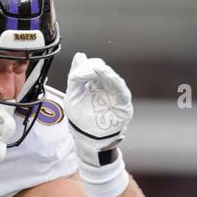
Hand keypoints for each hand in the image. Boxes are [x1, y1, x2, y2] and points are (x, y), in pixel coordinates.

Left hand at [66, 52, 132, 166]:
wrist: (89, 141)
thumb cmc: (82, 120)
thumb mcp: (73, 97)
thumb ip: (75, 78)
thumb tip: (79, 55)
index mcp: (95, 84)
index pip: (92, 69)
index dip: (85, 66)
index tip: (77, 67)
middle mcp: (107, 88)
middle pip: (102, 72)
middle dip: (93, 68)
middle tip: (84, 67)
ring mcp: (116, 95)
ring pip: (112, 78)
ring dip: (104, 72)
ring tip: (95, 67)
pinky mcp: (123, 104)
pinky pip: (121, 89)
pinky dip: (114, 81)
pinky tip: (106, 75)